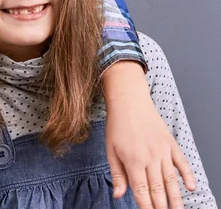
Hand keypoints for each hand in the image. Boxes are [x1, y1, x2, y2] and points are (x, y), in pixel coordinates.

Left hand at [102, 61, 195, 208]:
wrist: (130, 102)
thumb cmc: (117, 126)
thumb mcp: (110, 150)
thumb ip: (117, 175)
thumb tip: (118, 195)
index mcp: (133, 161)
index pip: (142, 191)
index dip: (146, 207)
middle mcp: (150, 158)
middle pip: (158, 189)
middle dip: (162, 206)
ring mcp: (163, 151)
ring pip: (171, 180)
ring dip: (176, 198)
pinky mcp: (171, 144)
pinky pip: (182, 163)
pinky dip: (188, 175)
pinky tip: (191, 188)